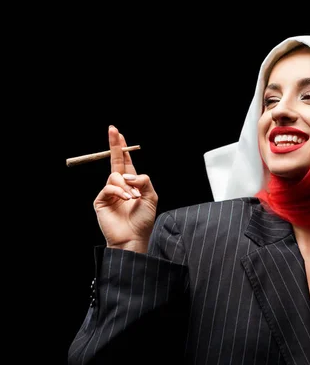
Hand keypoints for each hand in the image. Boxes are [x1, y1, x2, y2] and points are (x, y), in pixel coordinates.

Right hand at [93, 125, 157, 252]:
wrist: (133, 238)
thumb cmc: (143, 220)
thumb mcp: (151, 196)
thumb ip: (144, 180)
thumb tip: (128, 175)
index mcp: (131, 183)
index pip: (125, 161)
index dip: (122, 147)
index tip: (118, 133)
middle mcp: (119, 185)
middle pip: (115, 161)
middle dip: (114, 145)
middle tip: (113, 130)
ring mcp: (109, 192)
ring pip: (115, 176)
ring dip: (127, 185)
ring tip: (134, 197)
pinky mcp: (101, 200)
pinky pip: (109, 187)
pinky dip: (119, 191)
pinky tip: (127, 199)